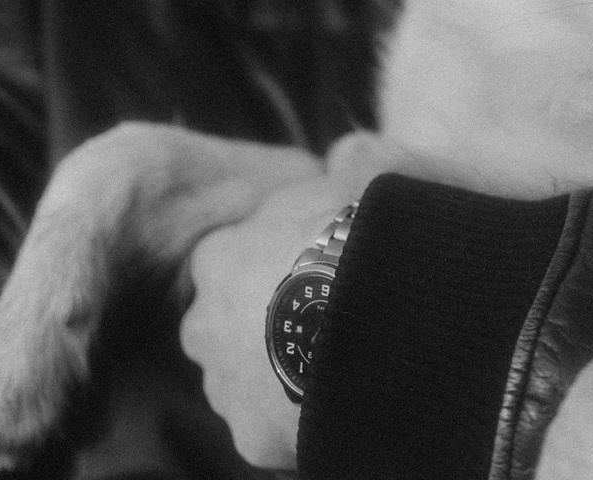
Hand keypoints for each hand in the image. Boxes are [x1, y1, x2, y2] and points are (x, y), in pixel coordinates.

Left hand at [179, 149, 375, 469]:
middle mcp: (205, 321)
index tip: (315, 277)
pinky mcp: (251, 437)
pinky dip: (298, 425)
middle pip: (224, 330)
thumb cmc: (372, 241)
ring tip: (341, 371)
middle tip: (326, 328)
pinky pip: (271, 433)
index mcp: (220, 255)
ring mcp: (224, 384)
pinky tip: (342, 407)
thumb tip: (346, 155)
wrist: (387, 317)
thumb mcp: (364, 177)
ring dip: (277, 381)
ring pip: (243, 386)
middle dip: (262, 332)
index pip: (227, 266)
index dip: (272, 271)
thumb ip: (348, 162)